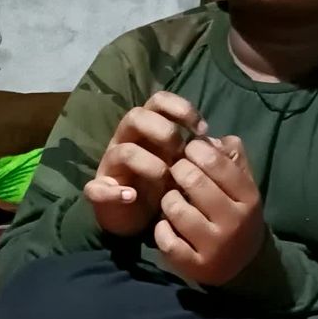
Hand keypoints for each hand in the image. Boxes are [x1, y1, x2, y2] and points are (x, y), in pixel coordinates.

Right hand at [84, 93, 206, 235]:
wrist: (136, 217)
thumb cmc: (162, 184)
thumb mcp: (184, 166)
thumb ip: (202, 152)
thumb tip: (220, 141)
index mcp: (148, 130)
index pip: (158, 102)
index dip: (180, 108)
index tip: (202, 128)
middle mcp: (127, 141)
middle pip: (136, 117)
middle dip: (162, 130)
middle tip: (181, 150)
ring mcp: (111, 166)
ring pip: (122, 150)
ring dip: (146, 161)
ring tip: (164, 175)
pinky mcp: (100, 191)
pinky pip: (97, 188)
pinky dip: (113, 192)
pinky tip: (132, 196)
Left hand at [154, 135, 264, 284]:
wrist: (244, 265)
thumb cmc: (236, 214)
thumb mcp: (243, 185)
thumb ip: (231, 156)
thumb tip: (208, 138)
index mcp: (248, 198)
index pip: (216, 162)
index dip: (195, 150)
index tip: (188, 151)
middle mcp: (234, 222)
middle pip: (193, 181)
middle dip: (177, 171)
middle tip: (176, 172)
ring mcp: (214, 246)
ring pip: (174, 208)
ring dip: (167, 199)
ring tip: (172, 200)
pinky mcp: (195, 265)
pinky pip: (166, 239)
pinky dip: (161, 229)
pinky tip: (167, 225)